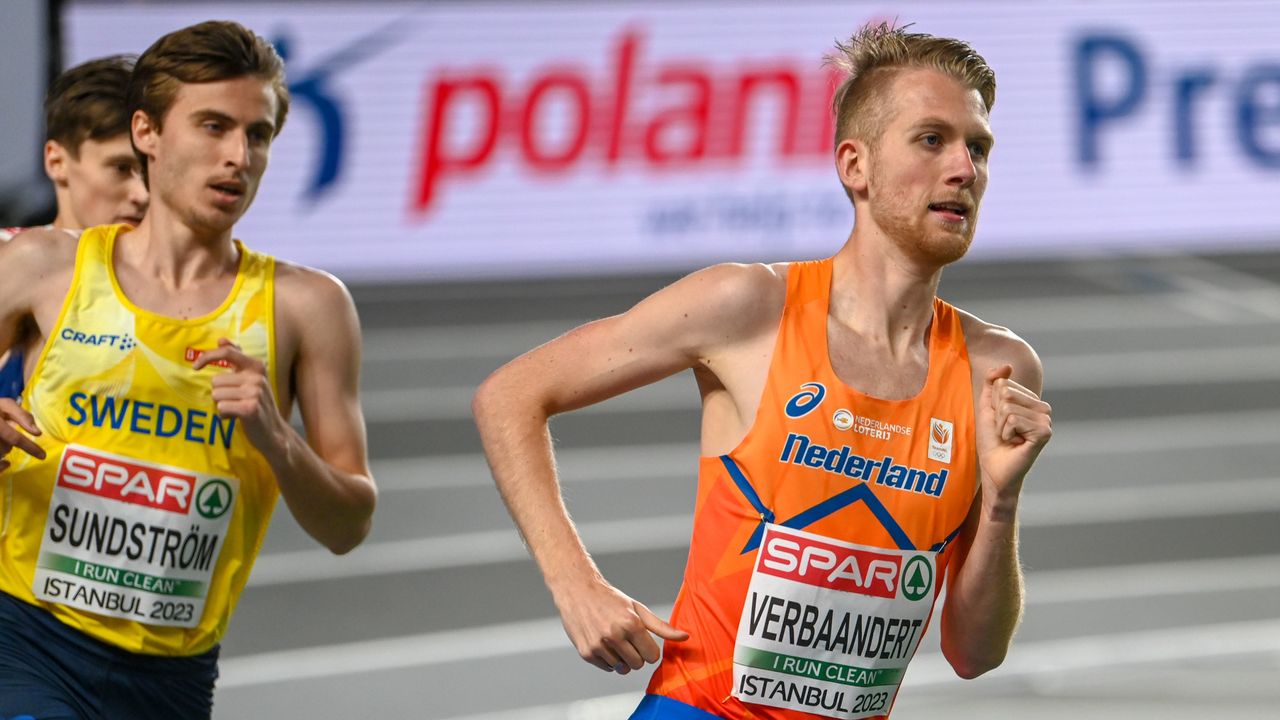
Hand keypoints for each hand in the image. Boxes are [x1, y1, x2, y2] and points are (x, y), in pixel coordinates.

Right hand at [0, 397, 43, 471]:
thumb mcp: (6, 405)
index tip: (42, 455)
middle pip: (4, 449)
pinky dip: (0, 466)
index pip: (13, 438)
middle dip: (8, 446)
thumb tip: (37, 433)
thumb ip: (22, 416)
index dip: (29, 447)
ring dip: (2, 451)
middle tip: (4, 435)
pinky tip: (4, 462)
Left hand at [194, 338, 284, 451]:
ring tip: (237, 410)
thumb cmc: (258, 403)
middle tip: (235, 401)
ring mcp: (255, 393)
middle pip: (216, 381)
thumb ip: (236, 358)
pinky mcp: (249, 409)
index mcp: (257, 366)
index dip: (208, 357)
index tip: (195, 367)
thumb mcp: (251, 378)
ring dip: (222, 405)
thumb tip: (221, 339)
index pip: (227, 353)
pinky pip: (221, 408)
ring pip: (216, 395)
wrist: (274, 432)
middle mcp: (257, 377)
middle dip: (220, 394)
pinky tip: (236, 418)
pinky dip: (224, 415)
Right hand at [553, 577, 687, 674]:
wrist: (577, 591)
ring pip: (622, 668)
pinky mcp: (587, 653)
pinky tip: (602, 641)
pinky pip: (607, 668)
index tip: (642, 640)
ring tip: (612, 638)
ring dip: (621, 657)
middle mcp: (615, 636)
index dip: (649, 649)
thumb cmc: (611, 599)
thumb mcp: (638, 609)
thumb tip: (685, 637)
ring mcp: (599, 646)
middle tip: (626, 638)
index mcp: (631, 624)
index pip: (652, 657)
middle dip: (636, 654)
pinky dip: (607, 659)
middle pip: (638, 664)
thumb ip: (661, 627)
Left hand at [975, 365, 1051, 502]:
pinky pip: (1014, 419)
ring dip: (1001, 426)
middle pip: (1007, 393)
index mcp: (1032, 401)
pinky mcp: (1044, 433)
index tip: (1000, 421)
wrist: (994, 469)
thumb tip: (1007, 366)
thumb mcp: (987, 407)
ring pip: (1009, 407)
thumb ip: (992, 383)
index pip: (1005, 384)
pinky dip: (1006, 433)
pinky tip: (1015, 443)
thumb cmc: (992, 441)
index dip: (994, 404)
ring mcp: (1046, 420)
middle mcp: (1043, 409)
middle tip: (1005, 431)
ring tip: (1009, 438)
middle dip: (997, 414)